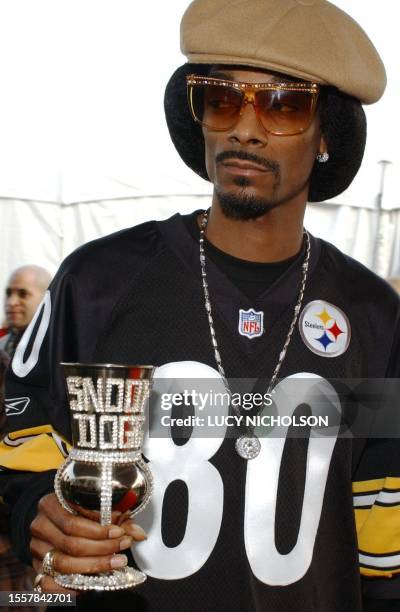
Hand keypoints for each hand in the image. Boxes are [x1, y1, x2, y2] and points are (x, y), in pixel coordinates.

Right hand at [30, 493, 146, 592]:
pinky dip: (73, 586)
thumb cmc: (78, 511)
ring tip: (116, 563)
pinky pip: (50, 584)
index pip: (74, 522)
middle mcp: (40, 526)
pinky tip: (94, 581)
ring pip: (63, 564)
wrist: (54, 521)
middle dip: (101, 548)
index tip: (119, 533)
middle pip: (71, 544)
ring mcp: (36, 548)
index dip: (99, 530)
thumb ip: (116, 518)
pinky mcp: (37, 568)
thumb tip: (138, 533)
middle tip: (123, 547)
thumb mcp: (95, 507)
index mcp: (50, 504)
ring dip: (94, 566)